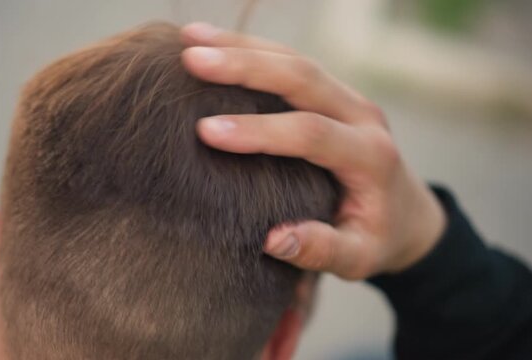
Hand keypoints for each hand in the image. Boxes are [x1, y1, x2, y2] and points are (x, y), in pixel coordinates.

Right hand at [180, 23, 446, 279]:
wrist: (409, 213)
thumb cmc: (378, 237)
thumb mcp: (359, 257)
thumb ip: (320, 249)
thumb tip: (272, 238)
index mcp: (370, 157)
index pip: (311, 134)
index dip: (259, 131)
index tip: (206, 132)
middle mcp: (362, 116)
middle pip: (303, 78)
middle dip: (245, 66)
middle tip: (191, 62)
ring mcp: (348, 98)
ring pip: (294, 60)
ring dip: (242, 47)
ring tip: (190, 39)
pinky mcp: (334, 93)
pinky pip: (292, 62)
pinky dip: (253, 50)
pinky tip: (216, 44)